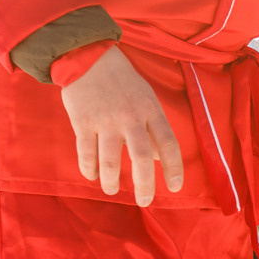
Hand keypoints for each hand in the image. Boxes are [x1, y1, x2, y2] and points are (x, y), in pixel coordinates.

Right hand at [59, 45, 183, 205]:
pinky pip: (86, 153)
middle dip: (144, 185)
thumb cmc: (122, 80)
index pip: (168, 143)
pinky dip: (89, 168)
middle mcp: (130, 117)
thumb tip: (160, 158)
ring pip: (110, 160)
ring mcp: (105, 120)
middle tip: (145, 202)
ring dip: (111, 181)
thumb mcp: (146, 98)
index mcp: (150, 110)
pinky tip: (92, 175)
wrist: (88, 57)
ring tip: (112, 190)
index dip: (173, 168)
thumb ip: (153, 127)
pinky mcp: (82, 122)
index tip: (175, 187)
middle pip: (141, 157)